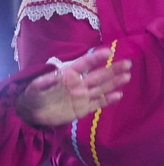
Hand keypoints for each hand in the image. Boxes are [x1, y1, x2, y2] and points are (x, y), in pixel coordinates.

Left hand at [15, 50, 132, 126]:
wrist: (33, 113)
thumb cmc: (33, 96)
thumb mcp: (34, 88)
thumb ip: (43, 82)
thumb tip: (52, 76)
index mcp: (68, 75)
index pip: (84, 64)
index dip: (96, 58)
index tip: (109, 52)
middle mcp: (79, 84)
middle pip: (99, 75)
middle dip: (113, 69)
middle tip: (127, 63)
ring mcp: (82, 96)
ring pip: (102, 87)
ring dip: (115, 82)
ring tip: (127, 76)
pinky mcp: (84, 108)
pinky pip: (98, 103)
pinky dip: (108, 100)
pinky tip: (118, 95)